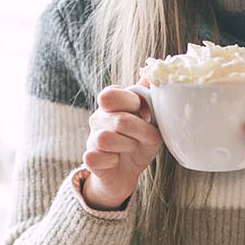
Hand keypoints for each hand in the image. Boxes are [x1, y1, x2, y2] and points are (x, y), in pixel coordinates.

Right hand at [82, 78, 162, 209]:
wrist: (125, 172)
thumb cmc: (139, 141)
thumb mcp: (150, 119)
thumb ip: (149, 96)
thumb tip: (155, 71)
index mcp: (111, 103)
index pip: (112, 95)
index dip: (134, 105)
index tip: (146, 114)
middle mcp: (98, 117)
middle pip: (119, 120)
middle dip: (141, 131)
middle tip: (146, 137)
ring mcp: (91, 138)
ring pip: (105, 138)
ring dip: (127, 146)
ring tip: (131, 148)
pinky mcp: (89, 159)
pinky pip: (95, 157)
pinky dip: (112, 161)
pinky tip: (116, 161)